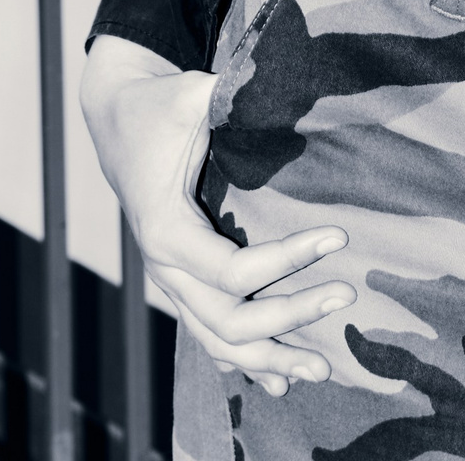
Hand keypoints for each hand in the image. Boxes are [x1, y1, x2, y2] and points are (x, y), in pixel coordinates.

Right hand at [80, 35, 353, 397]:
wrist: (118, 119)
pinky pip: (209, 332)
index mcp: (165, 230)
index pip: (231, 270)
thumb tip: (280, 82)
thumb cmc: (160, 106)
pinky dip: (243, 361)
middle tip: (346, 297)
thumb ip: (231, 91)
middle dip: (288, 317)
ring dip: (270, 358)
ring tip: (322, 370)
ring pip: (217, 340)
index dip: (287, 260)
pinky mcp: (182, 279)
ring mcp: (172, 280)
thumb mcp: (192, 93)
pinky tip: (279, 382)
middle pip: (228, 319)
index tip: (339, 235)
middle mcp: (165, 267)